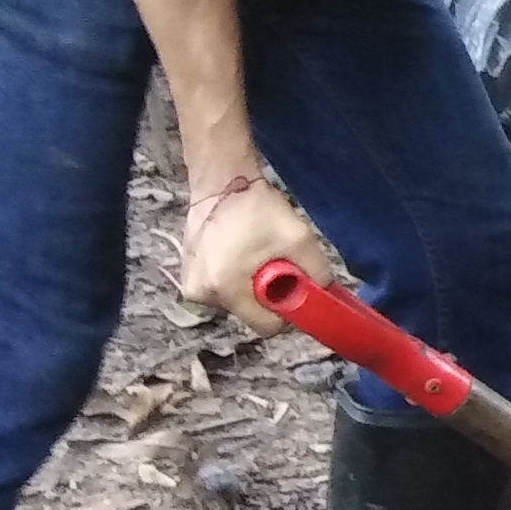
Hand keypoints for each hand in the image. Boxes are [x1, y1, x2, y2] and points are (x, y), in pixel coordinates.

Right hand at [183, 169, 341, 330]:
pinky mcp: (187, 273)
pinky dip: (233, 276)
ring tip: (252, 252)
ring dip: (249, 284)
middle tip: (271, 262)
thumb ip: (318, 273)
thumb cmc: (258, 209)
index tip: (290, 287)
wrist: (221, 182)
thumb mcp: (300, 239)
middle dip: (265, 293)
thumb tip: (323, 294)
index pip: (266, 328)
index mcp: (226, 289)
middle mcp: (201, 294)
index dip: (284, 312)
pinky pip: (221, 287)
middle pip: (249, 313)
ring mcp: (190, 284)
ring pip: (235, 301)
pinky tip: (237, 251)